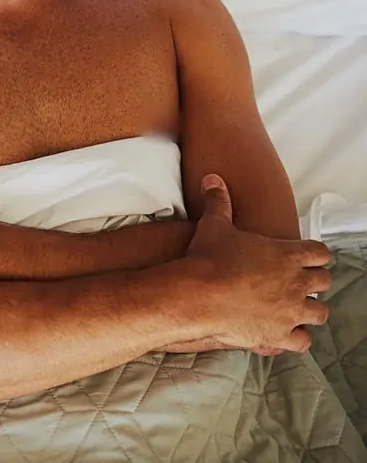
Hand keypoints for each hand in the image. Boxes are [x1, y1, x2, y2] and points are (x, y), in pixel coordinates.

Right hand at [184, 174, 331, 352]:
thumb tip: (213, 179)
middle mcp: (297, 283)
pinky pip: (303, 341)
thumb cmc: (208, 260)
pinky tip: (283, 333)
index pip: (321, 252)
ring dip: (310, 310)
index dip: (314, 254)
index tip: (306, 257)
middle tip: (297, 282)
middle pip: (324, 282)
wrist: (196, 295)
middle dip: (314, 282)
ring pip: (320, 313)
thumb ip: (218, 202)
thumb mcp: (214, 225)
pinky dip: (295, 337)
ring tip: (295, 309)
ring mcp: (291, 311)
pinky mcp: (280, 334)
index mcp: (288, 255)